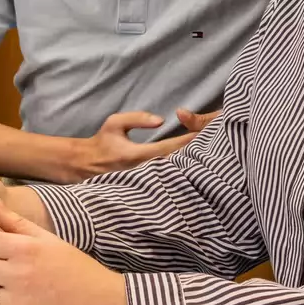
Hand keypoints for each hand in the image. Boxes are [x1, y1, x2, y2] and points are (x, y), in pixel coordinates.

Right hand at [72, 108, 208, 177]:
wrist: (87, 166)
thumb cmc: (102, 142)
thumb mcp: (114, 123)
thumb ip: (137, 119)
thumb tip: (161, 120)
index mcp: (136, 155)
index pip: (169, 147)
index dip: (188, 141)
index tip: (205, 134)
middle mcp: (143, 171)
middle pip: (177, 163)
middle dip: (196, 153)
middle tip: (216, 144)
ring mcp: (146, 180)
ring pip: (174, 172)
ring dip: (191, 163)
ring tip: (210, 154)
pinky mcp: (147, 186)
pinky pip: (169, 177)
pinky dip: (182, 170)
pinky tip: (194, 165)